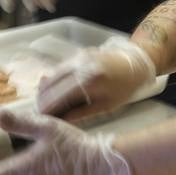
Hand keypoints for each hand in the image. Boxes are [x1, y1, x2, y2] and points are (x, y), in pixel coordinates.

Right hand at [37, 36, 155, 120]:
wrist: (136, 63)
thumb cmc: (124, 88)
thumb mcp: (105, 106)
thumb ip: (80, 113)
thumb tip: (59, 121)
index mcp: (89, 82)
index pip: (58, 97)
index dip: (46, 109)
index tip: (40, 119)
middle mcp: (80, 66)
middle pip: (50, 84)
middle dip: (42, 99)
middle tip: (40, 112)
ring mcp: (78, 57)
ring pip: (52, 75)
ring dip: (45, 89)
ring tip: (44, 103)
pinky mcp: (79, 53)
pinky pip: (60, 68)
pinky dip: (54, 80)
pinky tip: (53, 91)